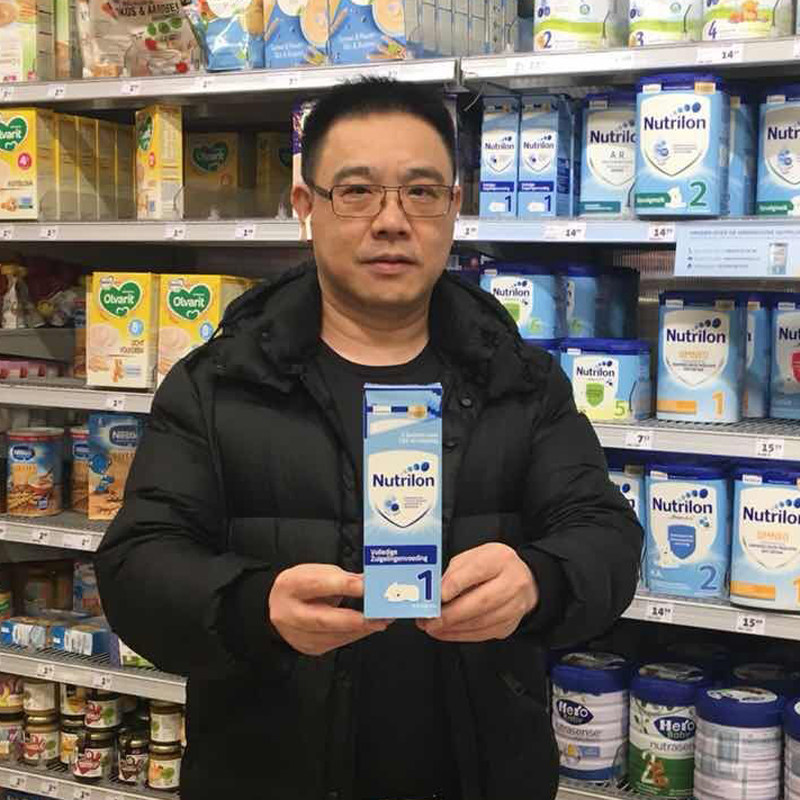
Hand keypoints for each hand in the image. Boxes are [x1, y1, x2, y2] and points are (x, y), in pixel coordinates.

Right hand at [269, 564, 389, 655]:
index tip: (367, 586)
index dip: (344, 586)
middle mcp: (289, 613)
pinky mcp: (308, 647)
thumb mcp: (319, 572)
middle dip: (355, 619)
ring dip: (361, 629)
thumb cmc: (302, 586)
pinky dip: (355, 634)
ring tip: (382, 620)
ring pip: (332, 636)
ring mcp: (297, 634)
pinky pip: (336, 643)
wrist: (280, 606)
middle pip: (323, 619)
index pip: (318, 585)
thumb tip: (370, 582)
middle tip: (379, 615)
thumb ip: (344, 578)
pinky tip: (368, 627)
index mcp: (290, 586)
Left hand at [417, 543, 537, 641]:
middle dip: (451, 614)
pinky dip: (461, 635)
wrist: (523, 580)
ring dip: (453, 628)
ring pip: (481, 622)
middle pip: (481, 601)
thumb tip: (435, 592)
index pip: (477, 570)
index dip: (455, 584)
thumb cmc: (493, 566)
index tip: (437, 596)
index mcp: (500, 559)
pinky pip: (483, 634)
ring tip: (433, 627)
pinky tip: (447, 632)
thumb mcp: (473, 557)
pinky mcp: (509, 625)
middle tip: (430, 620)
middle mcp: (512, 582)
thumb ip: (454, 572)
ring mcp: (514, 606)